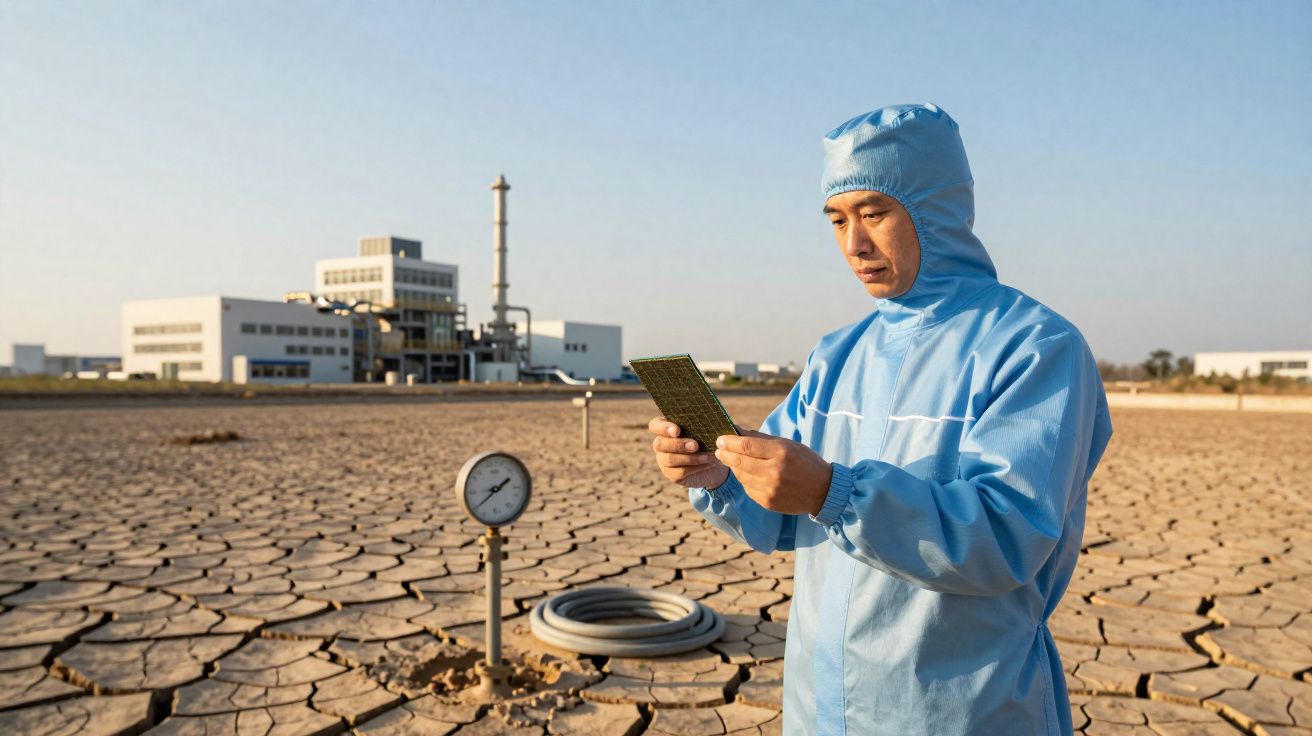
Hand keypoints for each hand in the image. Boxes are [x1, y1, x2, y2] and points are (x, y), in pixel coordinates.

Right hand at [648, 417, 729, 489]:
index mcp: (667, 428)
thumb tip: (715, 421)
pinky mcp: (671, 474)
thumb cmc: (708, 440)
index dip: (663, 427)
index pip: (655, 425)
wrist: (713, 463)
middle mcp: (661, 444)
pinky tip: (708, 464)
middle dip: (678, 444)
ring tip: (707, 457)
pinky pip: (679, 472)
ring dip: (690, 458)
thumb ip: (707, 424)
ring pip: (669, 459)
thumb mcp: (709, 431)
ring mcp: (664, 460)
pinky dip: (695, 468)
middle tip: (695, 445)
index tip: (677, 430)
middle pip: (659, 444)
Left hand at [714, 429, 832, 515]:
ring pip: (741, 476)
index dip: (729, 442)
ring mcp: (771, 489)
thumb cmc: (805, 462)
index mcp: (781, 452)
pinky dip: (744, 480)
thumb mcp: (788, 445)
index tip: (720, 439)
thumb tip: (737, 430)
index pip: (746, 446)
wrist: (823, 490)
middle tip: (718, 449)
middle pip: (740, 461)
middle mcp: (775, 471)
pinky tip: (745, 473)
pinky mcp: (768, 502)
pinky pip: (748, 488)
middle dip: (725, 454)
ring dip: (733, 467)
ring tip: (730, 460)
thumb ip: (761, 438)